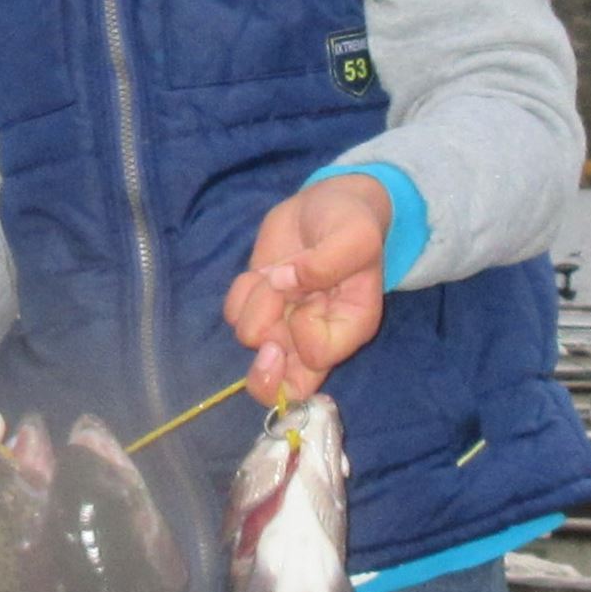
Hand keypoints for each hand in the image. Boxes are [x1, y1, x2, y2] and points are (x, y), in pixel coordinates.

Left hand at [224, 174, 391, 402]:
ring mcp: (284, 324)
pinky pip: (234, 315)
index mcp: (351, 326)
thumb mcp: (356, 234)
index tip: (305, 299)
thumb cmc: (350, 221)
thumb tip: (286, 282)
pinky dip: (240, 293)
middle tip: (266, 340)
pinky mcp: (258, 306)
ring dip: (256, 302)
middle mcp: (316, 335)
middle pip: (285, 387)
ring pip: (252, 338)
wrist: (326, 203)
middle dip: (266, 367)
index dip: (303, 333)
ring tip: (275, 273)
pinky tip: (260, 272)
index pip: (318, 357)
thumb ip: (328, 262)